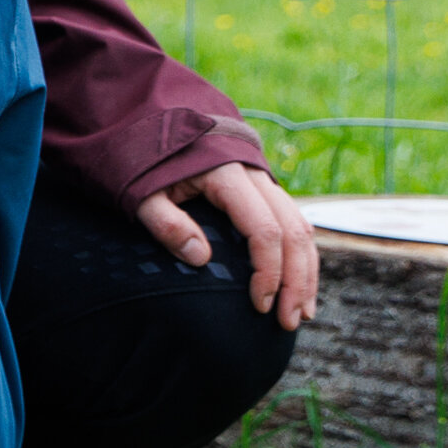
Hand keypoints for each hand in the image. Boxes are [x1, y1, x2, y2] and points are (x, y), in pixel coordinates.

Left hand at [133, 162, 319, 330]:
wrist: (148, 125)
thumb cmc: (141, 163)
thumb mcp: (141, 193)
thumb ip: (166, 223)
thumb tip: (201, 258)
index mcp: (228, 175)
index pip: (264, 229)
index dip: (268, 270)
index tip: (260, 305)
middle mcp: (255, 176)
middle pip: (294, 231)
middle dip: (297, 280)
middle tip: (289, 322)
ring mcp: (263, 181)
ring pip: (301, 228)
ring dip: (306, 272)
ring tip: (301, 314)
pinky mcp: (262, 191)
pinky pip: (293, 224)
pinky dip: (300, 256)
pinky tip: (298, 287)